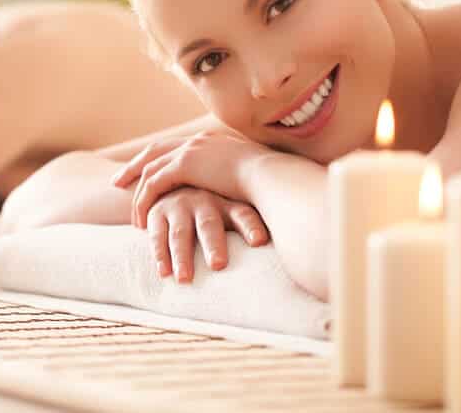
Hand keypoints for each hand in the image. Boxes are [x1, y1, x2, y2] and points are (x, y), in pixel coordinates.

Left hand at [112, 130, 272, 228]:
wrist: (271, 176)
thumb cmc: (269, 182)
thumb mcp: (250, 175)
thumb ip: (237, 177)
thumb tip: (240, 189)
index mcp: (209, 140)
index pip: (174, 147)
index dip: (157, 159)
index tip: (143, 172)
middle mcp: (196, 141)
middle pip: (154, 151)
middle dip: (133, 166)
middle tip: (117, 182)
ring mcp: (189, 150)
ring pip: (150, 169)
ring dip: (137, 191)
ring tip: (132, 213)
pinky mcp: (184, 165)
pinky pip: (154, 183)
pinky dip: (144, 201)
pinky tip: (141, 219)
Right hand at [146, 187, 268, 282]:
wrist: (176, 181)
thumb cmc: (215, 202)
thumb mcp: (237, 204)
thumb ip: (262, 222)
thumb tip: (302, 246)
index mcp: (227, 201)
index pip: (242, 213)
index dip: (250, 225)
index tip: (260, 241)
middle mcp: (203, 202)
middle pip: (208, 224)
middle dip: (213, 244)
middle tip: (218, 265)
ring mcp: (179, 207)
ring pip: (181, 233)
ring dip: (182, 256)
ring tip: (185, 279)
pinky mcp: (158, 214)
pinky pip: (158, 235)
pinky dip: (159, 254)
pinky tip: (163, 272)